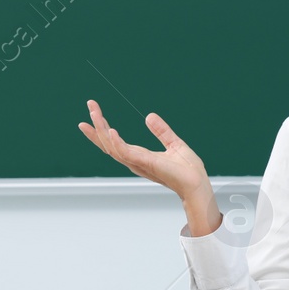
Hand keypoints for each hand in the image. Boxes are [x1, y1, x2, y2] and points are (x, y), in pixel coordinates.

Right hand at [77, 100, 220, 234]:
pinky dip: (116, 143)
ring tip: (95, 112)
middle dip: (96, 125)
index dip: (101, 129)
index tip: (93, 112)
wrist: (198, 184)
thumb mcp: (174, 144)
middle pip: (108, 143)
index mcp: (139, 155)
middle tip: (90, 105)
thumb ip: (161, 131)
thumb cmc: (188, 170)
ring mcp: (138, 163)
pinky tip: (111, 130)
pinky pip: (126, 153)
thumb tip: (149, 116)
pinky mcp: (146, 164)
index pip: (114, 142)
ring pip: (112, 146)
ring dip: (101, 130)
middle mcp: (135, 160)